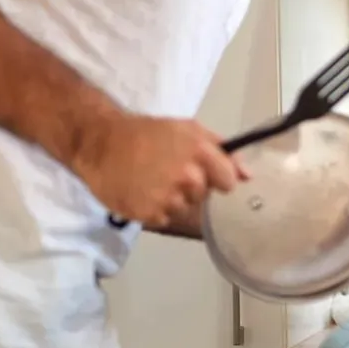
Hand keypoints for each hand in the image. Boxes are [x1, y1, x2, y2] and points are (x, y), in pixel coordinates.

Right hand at [74, 113, 242, 228]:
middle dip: (191, 187)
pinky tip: (141, 191)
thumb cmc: (146, 133)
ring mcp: (167, 198)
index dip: (218, 179)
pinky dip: (154, 209)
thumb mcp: (187, 129)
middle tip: (168, 172)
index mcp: (199, 152)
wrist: (100, 143)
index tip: (205, 174)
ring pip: (183, 208)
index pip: (228, 181)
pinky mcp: (149, 214)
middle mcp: (187, 177)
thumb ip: (221, 151)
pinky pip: (163, 218)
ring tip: (151, 180)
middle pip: (203, 195)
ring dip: (171, 199)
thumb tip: (247, 176)